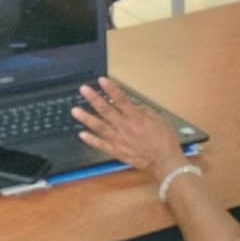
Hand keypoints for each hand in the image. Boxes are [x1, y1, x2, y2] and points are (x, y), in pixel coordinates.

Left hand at [70, 78, 186, 181]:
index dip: (111, 89)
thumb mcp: (157, 119)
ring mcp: (119, 139)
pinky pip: (101, 145)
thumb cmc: (163, 139)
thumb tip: (131, 105)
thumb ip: (142, 111)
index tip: (102, 80)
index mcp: (136, 117)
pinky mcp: (117, 151)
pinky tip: (81, 134)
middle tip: (83, 90)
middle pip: (107, 110)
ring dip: (87, 118)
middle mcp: (125, 127)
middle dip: (94, 99)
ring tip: (75, 111)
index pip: (122, 99)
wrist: (164, 160)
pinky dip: (91, 140)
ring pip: (100, 127)